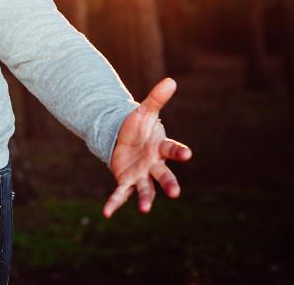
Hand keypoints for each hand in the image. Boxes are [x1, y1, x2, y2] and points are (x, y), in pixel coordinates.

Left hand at [103, 77, 191, 217]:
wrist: (123, 138)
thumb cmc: (138, 126)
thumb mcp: (145, 111)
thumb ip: (157, 98)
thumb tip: (171, 80)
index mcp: (160, 147)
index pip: (172, 150)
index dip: (178, 152)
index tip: (187, 154)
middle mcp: (153, 164)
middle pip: (164, 175)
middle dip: (169, 183)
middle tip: (175, 192)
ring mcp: (141, 175)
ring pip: (146, 190)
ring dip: (146, 199)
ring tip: (145, 209)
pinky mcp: (126, 181)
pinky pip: (121, 194)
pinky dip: (114, 203)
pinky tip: (106, 213)